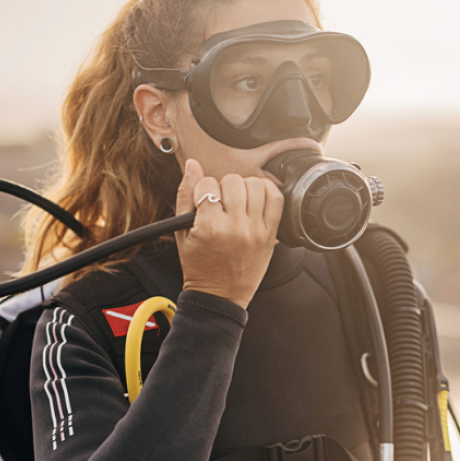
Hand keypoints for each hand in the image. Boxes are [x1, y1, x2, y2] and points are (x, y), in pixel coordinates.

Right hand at [174, 159, 283, 308]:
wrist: (219, 295)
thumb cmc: (199, 266)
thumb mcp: (182, 233)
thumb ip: (185, 196)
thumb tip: (192, 165)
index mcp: (210, 226)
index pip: (208, 184)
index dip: (203, 188)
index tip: (203, 199)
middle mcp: (235, 227)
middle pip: (233, 181)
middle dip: (224, 187)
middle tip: (221, 201)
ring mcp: (255, 231)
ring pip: (255, 185)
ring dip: (245, 187)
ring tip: (238, 200)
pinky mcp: (270, 235)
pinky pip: (276, 200)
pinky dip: (268, 191)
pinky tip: (257, 197)